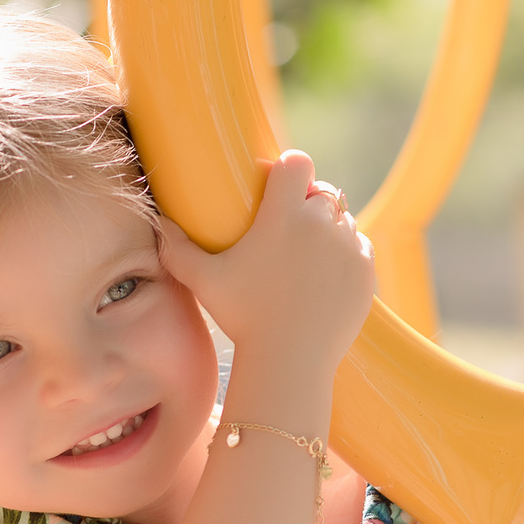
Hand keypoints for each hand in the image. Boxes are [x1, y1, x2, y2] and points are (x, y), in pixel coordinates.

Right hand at [158, 150, 375, 369]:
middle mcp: (321, 223)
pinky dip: (346, 253)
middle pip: (322, 191)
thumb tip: (157, 222)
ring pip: (343, 218)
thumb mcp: (202, 281)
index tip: (277, 185)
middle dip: (307, 201)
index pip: (297, 162)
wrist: (291, 360)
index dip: (288, 169)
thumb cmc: (243, 318)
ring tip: (308, 251)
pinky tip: (327, 270)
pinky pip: (360, 245)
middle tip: (289, 226)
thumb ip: (177, 248)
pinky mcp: (365, 271)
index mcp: (283, 215)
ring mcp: (348, 246)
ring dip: (328, 227)